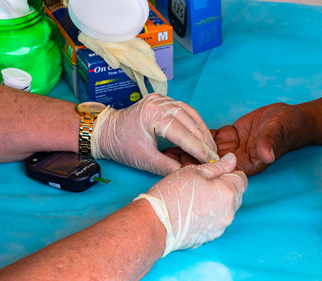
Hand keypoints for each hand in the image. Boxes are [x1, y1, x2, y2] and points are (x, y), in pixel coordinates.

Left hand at [91, 93, 218, 175]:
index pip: (183, 134)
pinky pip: (186, 110)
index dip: (199, 150)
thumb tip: (189, 173)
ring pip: (192, 114)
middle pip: (191, 123)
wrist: (106, 131)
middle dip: (204, 142)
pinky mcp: (164, 100)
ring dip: (203, 131)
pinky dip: (196, 123)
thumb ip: (168, 167)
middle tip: (215, 157)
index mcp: (153, 114)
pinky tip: (202, 135)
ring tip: (211, 148)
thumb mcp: (145, 160)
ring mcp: (163, 99)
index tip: (211, 162)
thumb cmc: (122, 145)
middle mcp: (160, 102)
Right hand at [136, 153, 246, 255]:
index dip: (228, 172)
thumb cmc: (172, 195)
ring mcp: (221, 226)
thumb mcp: (194, 172)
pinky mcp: (211, 236)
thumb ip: (218, 166)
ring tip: (195, 198)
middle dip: (224, 187)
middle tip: (201, 184)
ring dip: (217, 201)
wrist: (155, 224)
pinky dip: (209, 215)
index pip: (242, 178)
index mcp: (228, 192)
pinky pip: (217, 221)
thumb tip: (232, 159)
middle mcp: (229, 212)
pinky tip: (193, 211)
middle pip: (236, 194)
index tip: (214, 172)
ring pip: (226, 208)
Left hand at [164, 103, 313, 175]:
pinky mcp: (229, 136)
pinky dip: (196, 136)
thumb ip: (269, 143)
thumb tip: (266, 155)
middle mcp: (236, 158)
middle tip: (165, 156)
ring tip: (165, 146)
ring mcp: (232, 147)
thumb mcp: (277, 133)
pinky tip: (178, 134)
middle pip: (208, 162)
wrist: (291, 120)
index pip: (220, 169)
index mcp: (247, 162)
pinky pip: (210, 138)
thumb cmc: (287, 128)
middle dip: (188, 159)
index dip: (202, 168)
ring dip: (188, 148)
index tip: (183, 167)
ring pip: (205, 150)